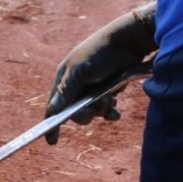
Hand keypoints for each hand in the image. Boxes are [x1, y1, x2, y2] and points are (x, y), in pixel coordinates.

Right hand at [44, 3, 156, 144]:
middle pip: (74, 112)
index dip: (52, 123)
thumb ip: (66, 91)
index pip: (54, 105)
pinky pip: (106, 109)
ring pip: (92, 111)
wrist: (130, 40)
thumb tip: (51, 111)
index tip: (51, 141)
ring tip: (110, 102)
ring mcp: (93, 88)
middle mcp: (77, 85)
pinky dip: (110, 112)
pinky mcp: (109, 89)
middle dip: (84, 114)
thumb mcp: (79, 71)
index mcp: (64, 78)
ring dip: (100, 111)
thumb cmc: (100, 52)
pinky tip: (116, 110)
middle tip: (94, 109)